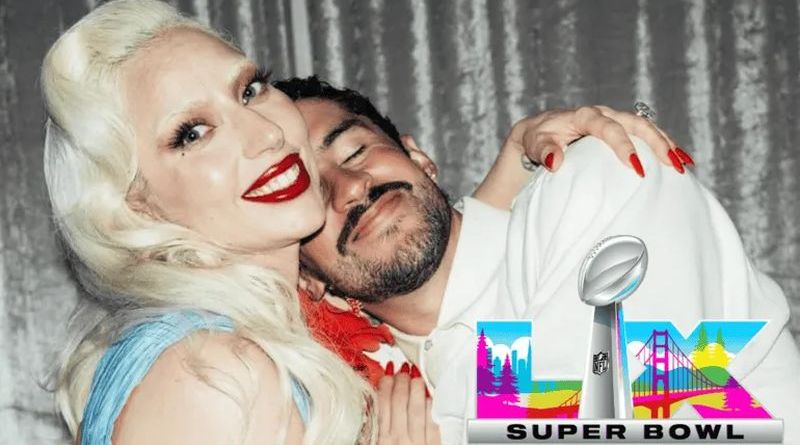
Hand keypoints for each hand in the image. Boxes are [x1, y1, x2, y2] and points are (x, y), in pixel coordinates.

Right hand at [377, 363, 439, 444]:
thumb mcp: (375, 443)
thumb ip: (377, 423)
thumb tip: (375, 402)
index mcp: (382, 437)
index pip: (382, 402)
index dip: (385, 383)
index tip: (388, 372)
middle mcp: (398, 438)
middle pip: (399, 401)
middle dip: (401, 380)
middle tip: (404, 369)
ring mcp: (417, 441)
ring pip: (417, 407)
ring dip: (416, 387)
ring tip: (416, 374)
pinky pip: (432, 421)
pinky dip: (430, 405)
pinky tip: (429, 395)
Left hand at [505, 105, 694, 176]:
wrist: (537, 132)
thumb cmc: (536, 139)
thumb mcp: (535, 144)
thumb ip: (545, 151)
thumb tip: (555, 161)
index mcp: (584, 115)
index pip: (608, 128)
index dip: (623, 146)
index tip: (636, 167)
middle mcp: (603, 114)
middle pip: (636, 124)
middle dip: (656, 143)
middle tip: (672, 166)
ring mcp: (614, 120)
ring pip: (646, 127)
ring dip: (666, 144)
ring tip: (684, 164)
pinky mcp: (620, 129)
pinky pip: (646, 135)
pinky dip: (664, 145)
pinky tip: (681, 160)